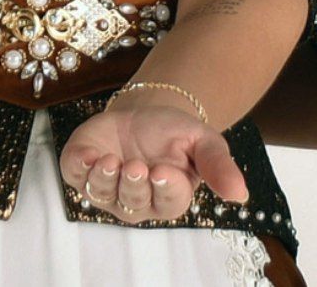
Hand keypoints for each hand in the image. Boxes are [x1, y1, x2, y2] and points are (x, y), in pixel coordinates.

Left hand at [59, 96, 247, 224]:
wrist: (143, 114)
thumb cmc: (175, 133)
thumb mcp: (204, 141)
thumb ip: (219, 166)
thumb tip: (241, 194)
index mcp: (169, 196)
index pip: (169, 201)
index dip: (166, 189)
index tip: (164, 171)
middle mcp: (136, 200)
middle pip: (132, 202)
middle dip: (133, 185)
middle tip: (137, 166)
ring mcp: (106, 188)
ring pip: (101, 193)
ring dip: (103, 180)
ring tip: (110, 161)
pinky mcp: (81, 170)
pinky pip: (75, 175)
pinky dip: (78, 166)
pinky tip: (88, 154)